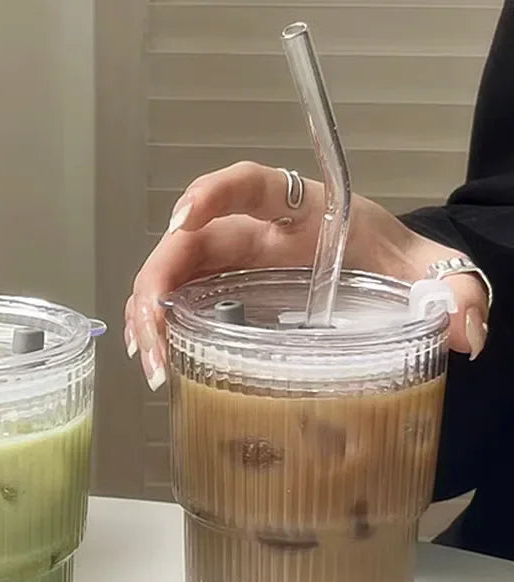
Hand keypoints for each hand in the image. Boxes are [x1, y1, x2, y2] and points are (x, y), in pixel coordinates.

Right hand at [124, 162, 489, 390]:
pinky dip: (161, 325)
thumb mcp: (426, 270)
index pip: (247, 185)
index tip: (183, 223)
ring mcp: (234, 264)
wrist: (383, 273)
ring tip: (150, 362)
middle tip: (152, 335)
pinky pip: (181, 300)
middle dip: (159, 283)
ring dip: (150, 314)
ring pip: (173, 275)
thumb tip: (466, 332)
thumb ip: (454, 291)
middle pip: (189, 242)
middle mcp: (255, 232)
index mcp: (300, 212)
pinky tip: (155, 358)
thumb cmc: (394, 260)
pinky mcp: (225, 293)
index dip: (211, 195)